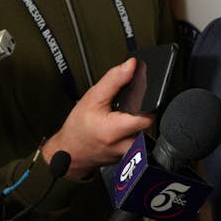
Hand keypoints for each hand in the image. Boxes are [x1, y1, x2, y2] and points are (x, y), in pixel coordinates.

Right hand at [42, 59, 152, 179]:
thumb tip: (131, 66)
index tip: (141, 94)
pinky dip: (134, 129)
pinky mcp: (132, 155)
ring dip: (138, 121)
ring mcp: (131, 152)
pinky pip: (141, 138)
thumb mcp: (92, 98)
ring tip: (121, 117)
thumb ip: (114, 80)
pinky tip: (122, 125)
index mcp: (115, 131)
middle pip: (149, 122)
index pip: (148, 116)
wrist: (71, 152)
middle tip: (124, 108)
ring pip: (147, 131)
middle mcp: (126, 145)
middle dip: (141, 111)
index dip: (147, 101)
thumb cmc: (78, 128)